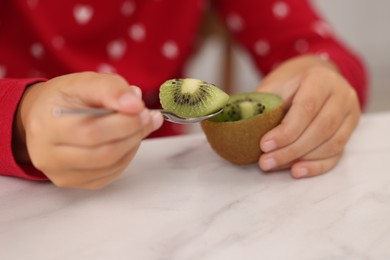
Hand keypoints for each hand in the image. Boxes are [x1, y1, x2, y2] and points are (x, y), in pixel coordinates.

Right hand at [13, 72, 162, 188]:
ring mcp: (60, 173)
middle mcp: (48, 155)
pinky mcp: (73, 182)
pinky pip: (109, 174)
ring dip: (133, 144)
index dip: (125, 122)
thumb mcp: (83, 82)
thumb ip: (110, 88)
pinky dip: (125, 156)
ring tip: (140, 125)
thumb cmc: (64, 98)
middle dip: (134, 133)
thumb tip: (135, 104)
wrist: (42, 116)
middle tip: (149, 117)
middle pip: (104, 152)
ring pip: (110, 165)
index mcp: (47, 126)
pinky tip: (127, 140)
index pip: (93, 132)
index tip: (143, 109)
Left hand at [256, 55, 360, 177]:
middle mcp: (341, 95)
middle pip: (320, 129)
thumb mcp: (274, 86)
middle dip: (290, 150)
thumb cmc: (290, 84)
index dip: (285, 131)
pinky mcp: (350, 130)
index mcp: (320, 79)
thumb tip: (229, 117)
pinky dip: (316, 166)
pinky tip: (297, 171)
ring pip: (332, 144)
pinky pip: (337, 153)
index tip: (264, 145)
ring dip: (301, 159)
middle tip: (265, 162)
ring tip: (275, 166)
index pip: (306, 109)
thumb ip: (258, 103)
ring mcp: (350, 114)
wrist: (315, 78)